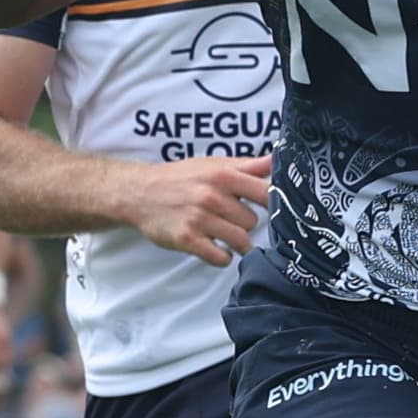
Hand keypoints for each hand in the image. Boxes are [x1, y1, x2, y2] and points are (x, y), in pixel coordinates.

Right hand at [121, 154, 272, 265]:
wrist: (139, 192)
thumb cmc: (181, 178)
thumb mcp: (214, 165)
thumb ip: (248, 165)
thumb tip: (278, 159)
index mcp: (223, 175)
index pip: (266, 193)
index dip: (274, 203)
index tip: (271, 209)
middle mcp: (213, 196)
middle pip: (253, 221)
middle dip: (245, 223)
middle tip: (231, 219)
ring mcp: (200, 219)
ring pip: (240, 241)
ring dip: (237, 242)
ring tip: (226, 235)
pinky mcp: (187, 239)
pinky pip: (220, 257)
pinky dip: (223, 257)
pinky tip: (217, 249)